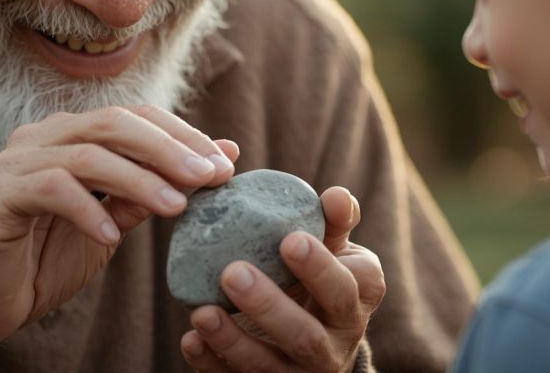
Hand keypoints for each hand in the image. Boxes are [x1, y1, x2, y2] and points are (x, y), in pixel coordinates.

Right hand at [0, 106, 237, 372]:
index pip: (136, 118)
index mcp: (71, 136)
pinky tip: (111, 236)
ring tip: (175, 207)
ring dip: (138, 179)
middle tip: (210, 176)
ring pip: (88, 154)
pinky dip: (86, 210)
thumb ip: (152, 190)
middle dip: (169, 148)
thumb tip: (221, 156)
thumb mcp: (111, 224)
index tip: (225, 164)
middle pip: (115, 124)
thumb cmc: (44, 262)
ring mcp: (16, 164)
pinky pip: (50, 190)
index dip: (183, 136)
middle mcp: (42, 138)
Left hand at [180, 187, 385, 372]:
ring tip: (201, 312)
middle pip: (305, 335)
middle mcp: (335, 344)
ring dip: (233, 340)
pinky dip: (211, 363)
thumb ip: (334, 221)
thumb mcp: (336, 247)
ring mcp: (300, 372)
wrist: (319, 330)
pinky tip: (192, 340)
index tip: (289, 239)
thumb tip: (334, 195)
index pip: (343, 289)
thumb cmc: (322, 274)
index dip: (319, 268)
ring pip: (269, 366)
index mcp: (357, 300)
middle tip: (232, 272)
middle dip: (268, 306)